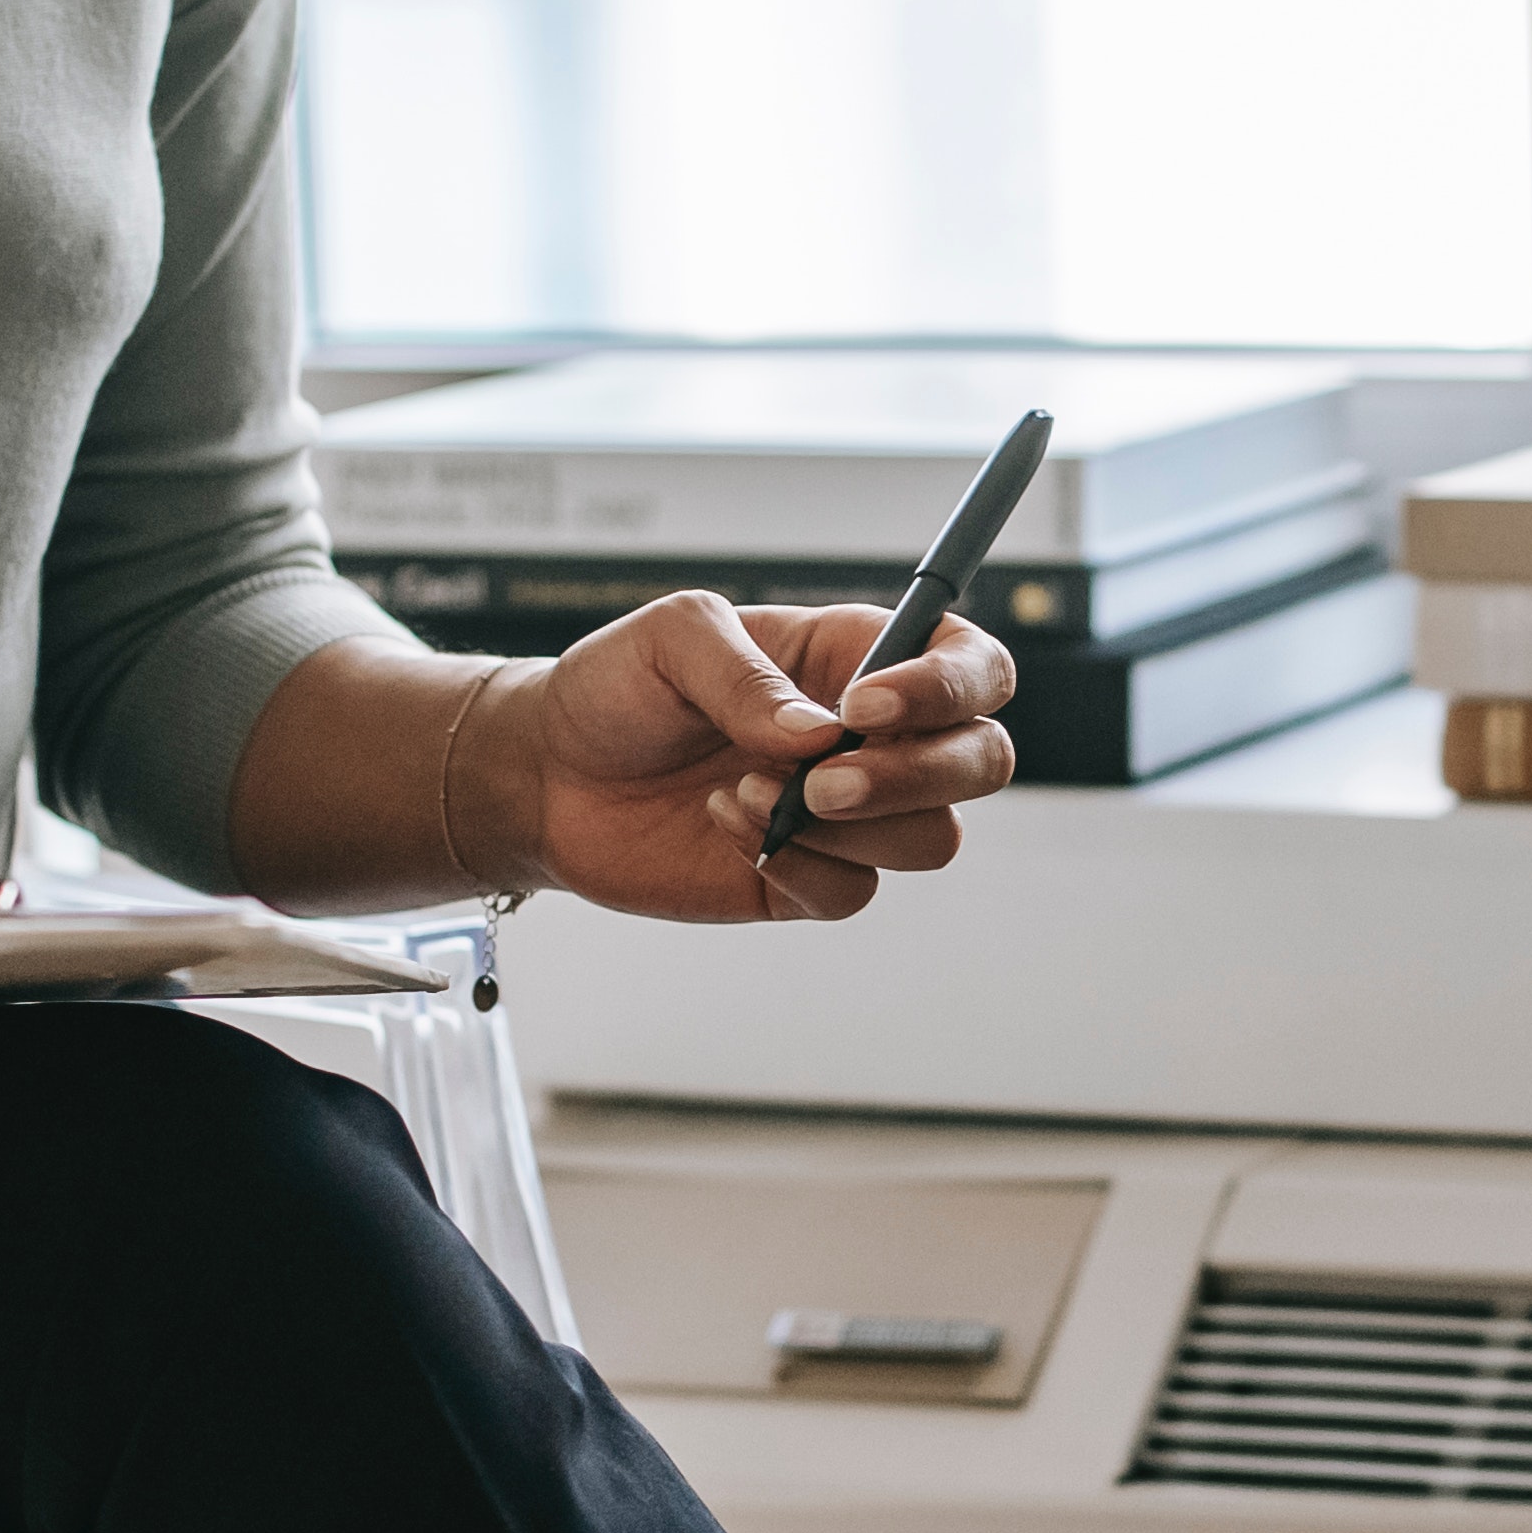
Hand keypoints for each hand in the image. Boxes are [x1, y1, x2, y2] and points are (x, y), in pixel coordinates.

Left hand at [460, 597, 1018, 923]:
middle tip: (822, 781)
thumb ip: (748, 677)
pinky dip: (795, 865)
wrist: (547, 777)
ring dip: (848, 825)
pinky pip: (852, 892)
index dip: (949, 687)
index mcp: (860, 657)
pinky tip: (727, 826)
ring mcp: (849, 817)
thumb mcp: (672, 640)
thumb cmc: (617, 690)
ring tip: (746, 794)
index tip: (863, 707)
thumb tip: (819, 735)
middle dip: (920, 775)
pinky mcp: (809, 881)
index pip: (970, 666)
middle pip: (983, 760)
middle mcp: (874, 739)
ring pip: (931, 839)